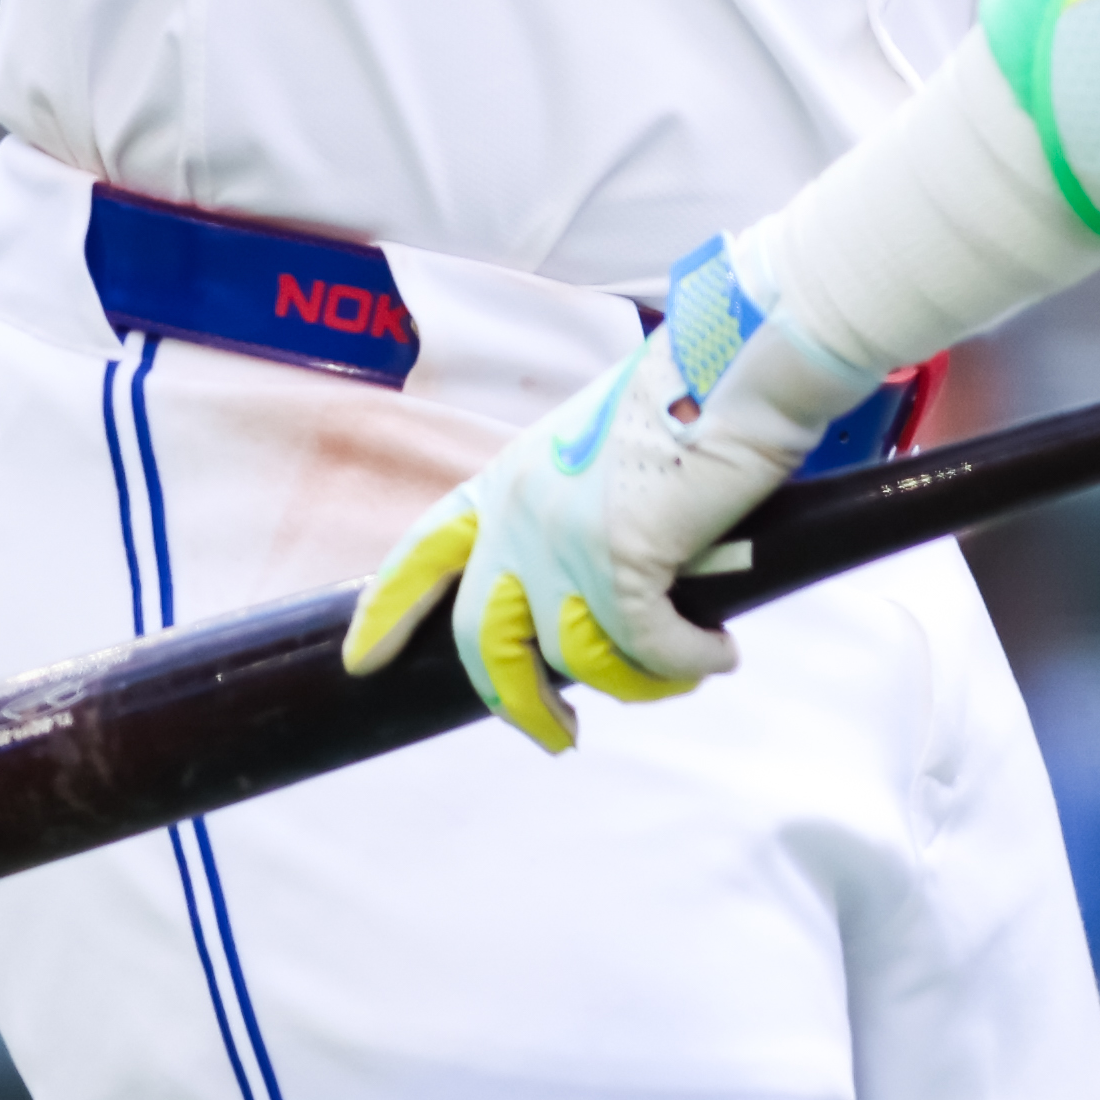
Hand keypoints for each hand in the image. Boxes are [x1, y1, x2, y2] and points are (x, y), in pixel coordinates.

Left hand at [340, 240, 860, 750]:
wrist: (738, 363)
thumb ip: (584, 512)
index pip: (428, 551)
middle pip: (482, 639)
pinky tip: (718, 655)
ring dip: (633, 684)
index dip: (389, 609)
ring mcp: (564, 538)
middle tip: (558, 736)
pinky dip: (685, 664)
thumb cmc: (695, 396)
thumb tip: (605, 588)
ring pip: (575, 656)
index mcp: (511, 480)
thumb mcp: (608, 453)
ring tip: (684, 675)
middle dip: (515, 702)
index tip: (360, 662)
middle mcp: (521, 512)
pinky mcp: (620, 559)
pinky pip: (646, 648)